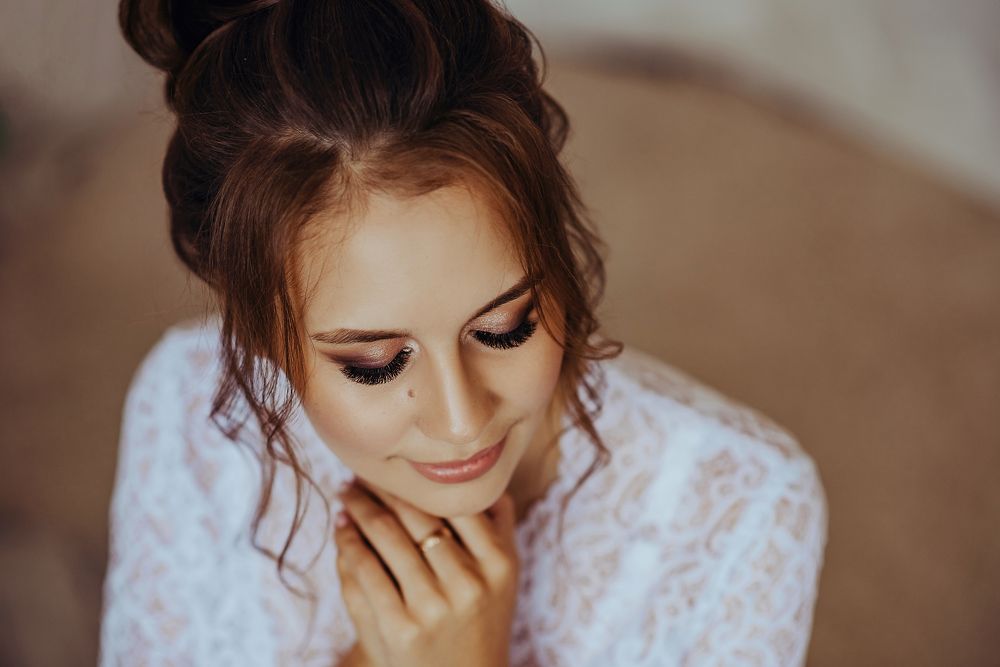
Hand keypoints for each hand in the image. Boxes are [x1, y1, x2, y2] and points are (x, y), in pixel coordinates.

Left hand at [333, 479, 518, 666]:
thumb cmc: (480, 624)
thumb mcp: (504, 579)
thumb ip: (499, 527)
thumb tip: (481, 475)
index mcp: (500, 563)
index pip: (455, 502)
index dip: (420, 480)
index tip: (399, 465)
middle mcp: (469, 583)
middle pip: (415, 516)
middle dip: (382, 488)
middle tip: (361, 470)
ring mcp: (432, 607)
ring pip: (386, 538)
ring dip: (358, 509)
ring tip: (346, 493)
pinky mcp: (398, 629)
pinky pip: (364, 573)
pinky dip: (347, 544)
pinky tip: (341, 529)